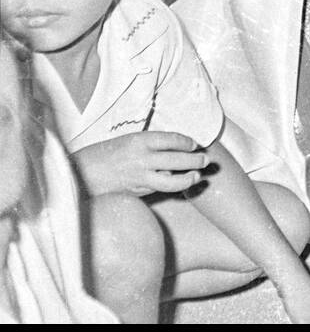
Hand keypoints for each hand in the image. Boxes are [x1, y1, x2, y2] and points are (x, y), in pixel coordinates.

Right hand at [74, 131, 208, 196]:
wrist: (80, 174)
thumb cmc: (104, 154)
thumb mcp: (128, 141)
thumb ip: (150, 146)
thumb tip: (174, 150)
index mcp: (140, 140)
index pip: (172, 139)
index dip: (187, 142)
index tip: (195, 144)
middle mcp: (142, 158)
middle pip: (178, 158)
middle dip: (195, 160)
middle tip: (206, 159)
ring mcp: (140, 177)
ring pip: (172, 179)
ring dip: (189, 178)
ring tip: (197, 176)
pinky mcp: (136, 192)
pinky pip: (159, 188)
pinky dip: (170, 186)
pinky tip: (178, 184)